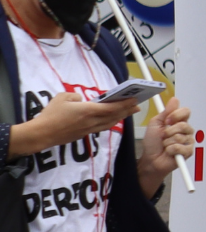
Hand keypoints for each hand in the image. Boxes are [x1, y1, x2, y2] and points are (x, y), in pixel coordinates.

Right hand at [7, 92, 139, 158]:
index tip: (135, 99)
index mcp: (89, 111)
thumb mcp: (62, 98)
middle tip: (137, 106)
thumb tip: (82, 99)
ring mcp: (88, 129)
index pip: (112, 107)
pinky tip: (111, 120)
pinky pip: (101, 128)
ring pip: (109, 123)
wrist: (42, 134)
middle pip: (114, 116)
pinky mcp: (83, 135)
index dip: (125, 104)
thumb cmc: (51, 114)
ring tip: (127, 112)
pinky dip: (110, 122)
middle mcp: (92, 121)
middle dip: (127, 110)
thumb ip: (75, 96)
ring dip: (120, 117)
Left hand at [138, 97, 191, 195]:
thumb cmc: (152, 142)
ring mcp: (188, 141)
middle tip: (163, 137)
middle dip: (169, 132)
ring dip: (168, 142)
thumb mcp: (155, 124)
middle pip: (183, 125)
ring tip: (165, 146)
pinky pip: (181, 147)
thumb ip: (165, 112)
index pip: (186, 112)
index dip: (176, 115)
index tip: (167, 121)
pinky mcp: (188, 152)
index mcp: (179, 121)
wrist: (150, 159)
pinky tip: (169, 152)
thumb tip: (175, 99)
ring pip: (180, 137)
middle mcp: (186, 130)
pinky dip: (171, 150)